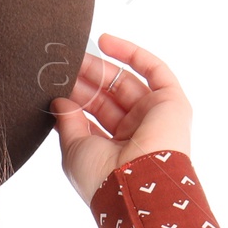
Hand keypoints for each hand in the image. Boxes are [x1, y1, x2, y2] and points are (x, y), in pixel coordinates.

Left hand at [49, 33, 192, 204]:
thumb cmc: (101, 177)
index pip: (92, 116)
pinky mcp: (173, 102)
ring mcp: (154, 117)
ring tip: (76, 55)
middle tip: (63, 64)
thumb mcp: (73, 148)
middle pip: (107, 97)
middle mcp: (136, 133)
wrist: (135, 186)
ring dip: (101, 67)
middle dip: (85, 80)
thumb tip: (58, 101)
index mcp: (113, 150)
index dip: (74, 97)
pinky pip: (154, 70)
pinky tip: (105, 41)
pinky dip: (131, 53)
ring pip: (126, 82)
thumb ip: (66, 122)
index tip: (54, 83)